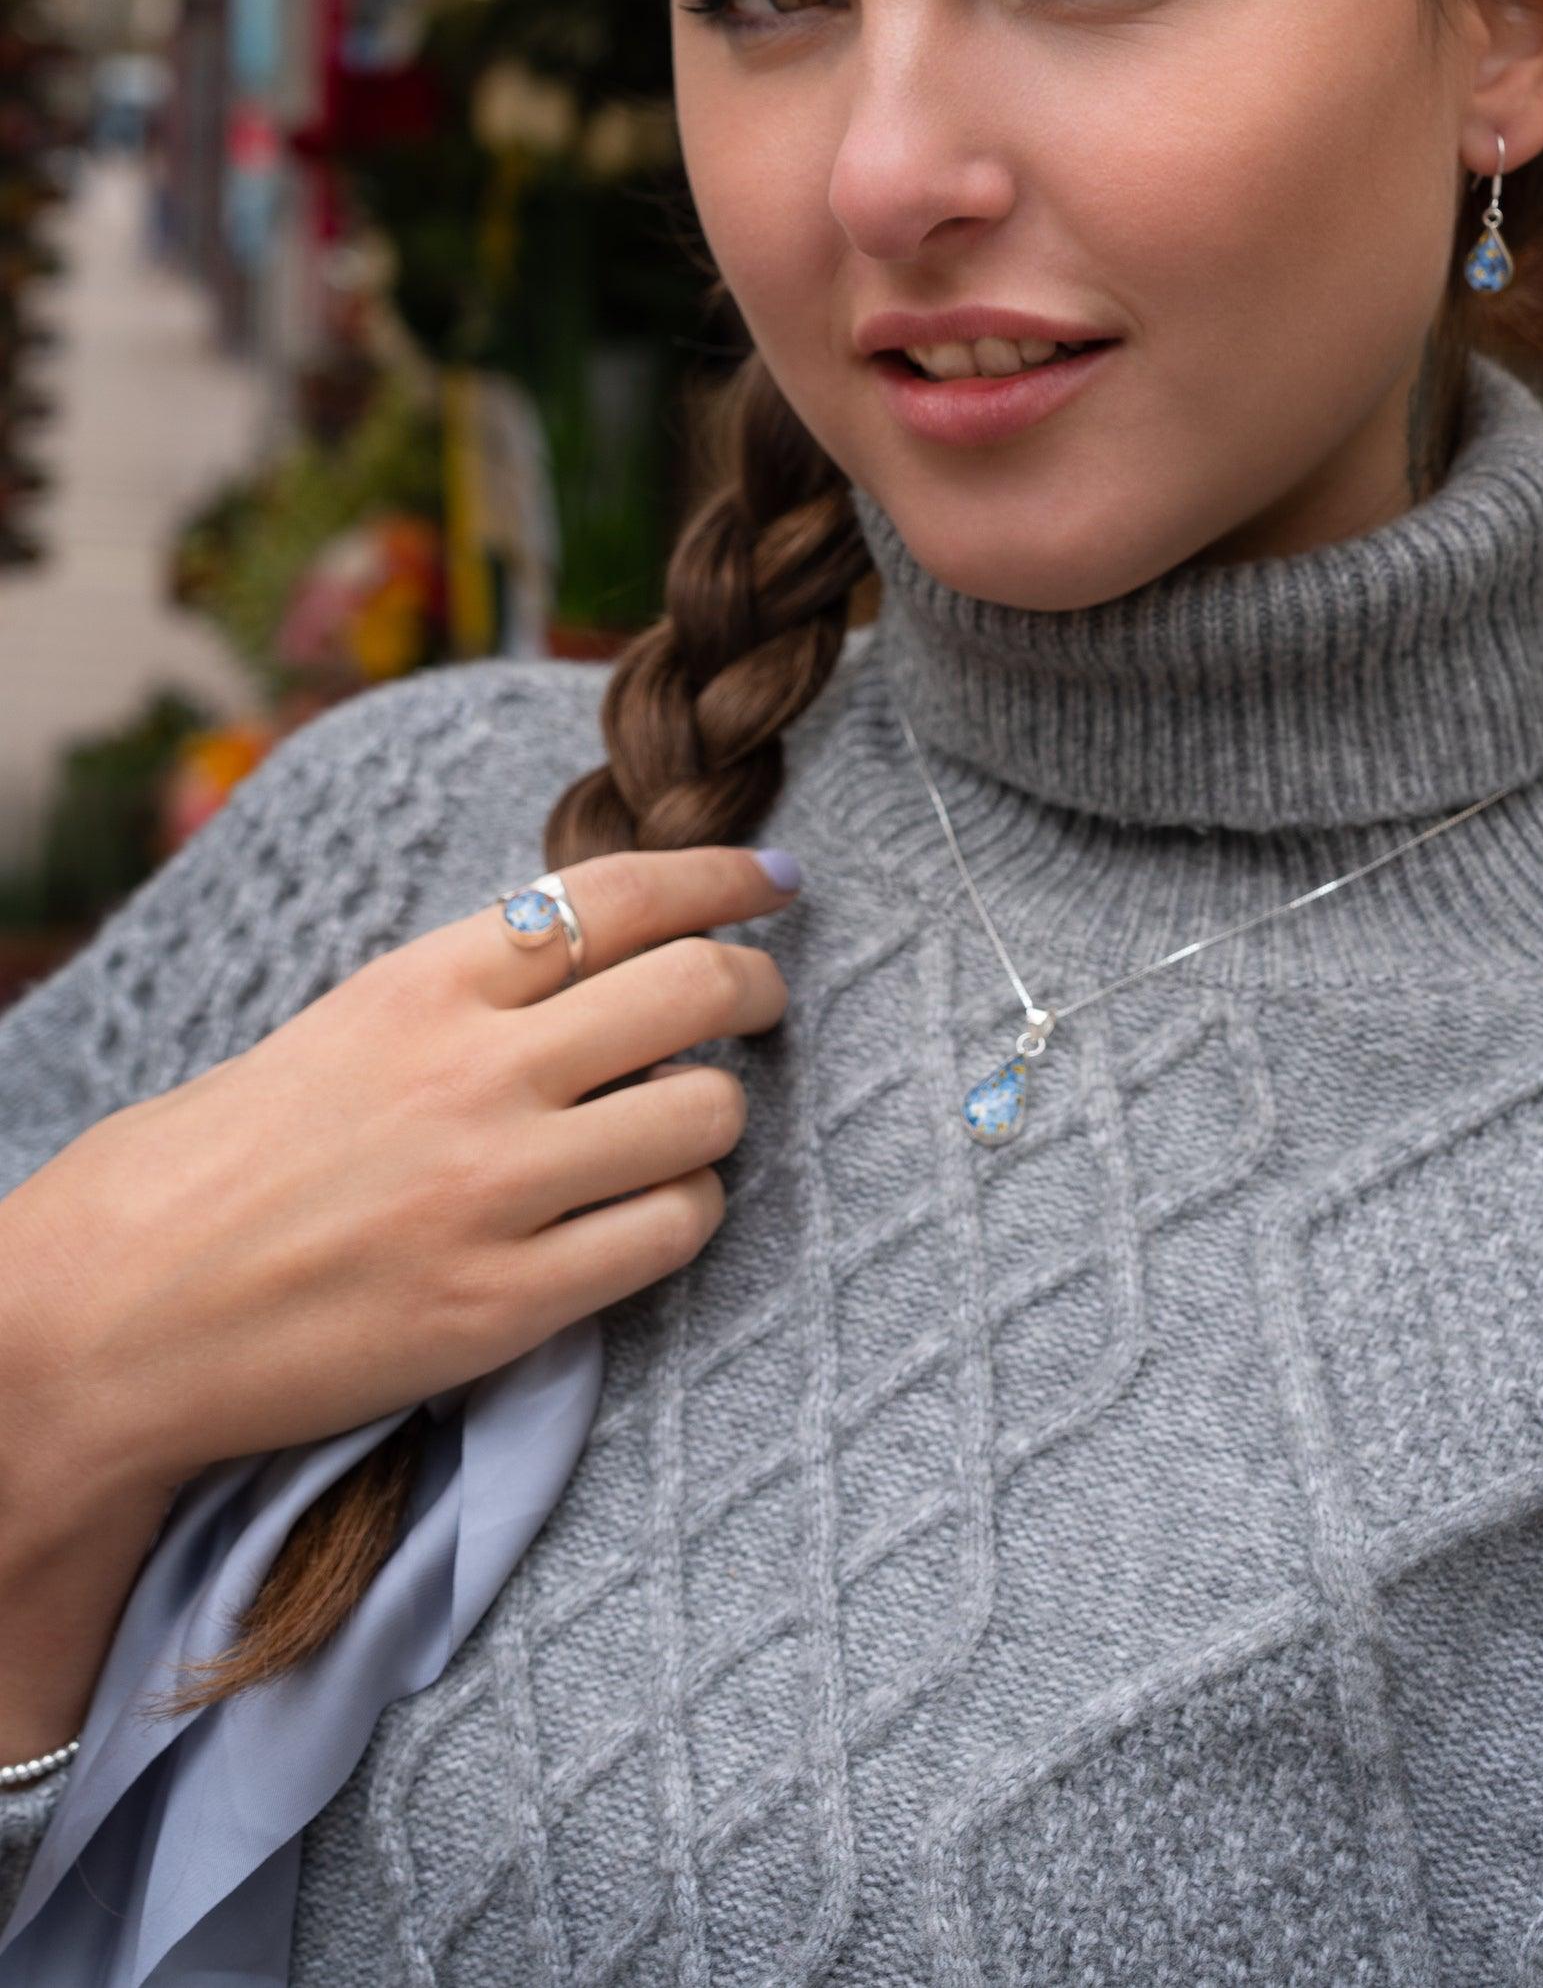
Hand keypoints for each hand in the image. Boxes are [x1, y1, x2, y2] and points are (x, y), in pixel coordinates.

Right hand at [0, 847, 795, 1498]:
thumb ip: (471, 991)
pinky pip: (672, 1233)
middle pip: (696, 987)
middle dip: (757, 987)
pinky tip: (651, 1213)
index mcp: (426, 983)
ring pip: (708, 1113)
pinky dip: (685, 1213)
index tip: (776, 880)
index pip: (622, 892)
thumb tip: (605, 963)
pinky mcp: (506, 1306)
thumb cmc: (222, 1163)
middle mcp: (476, 1071)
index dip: (723, 874)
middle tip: (761, 1002)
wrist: (119, 1314)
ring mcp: (496, 1191)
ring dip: (720, 1115)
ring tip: (683, 1127)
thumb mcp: (344, 1025)